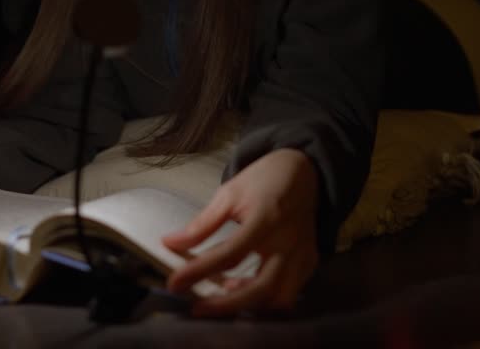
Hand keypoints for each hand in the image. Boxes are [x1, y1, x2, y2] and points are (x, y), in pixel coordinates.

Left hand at [162, 148, 319, 316]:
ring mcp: (302, 254)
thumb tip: (170, 243)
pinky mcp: (309, 262)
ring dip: (249, 305)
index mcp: (265, 218)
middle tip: (198, 308)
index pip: (229, 254)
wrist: (303, 172)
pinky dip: (265, 299)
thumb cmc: (262, 182)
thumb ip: (203, 223)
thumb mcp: (229, 194)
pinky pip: (290, 293)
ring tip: (223, 295)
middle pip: (260, 288)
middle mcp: (288, 241)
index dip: (199, 272)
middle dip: (226, 305)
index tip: (174, 284)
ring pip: (279, 298)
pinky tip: (244, 289)